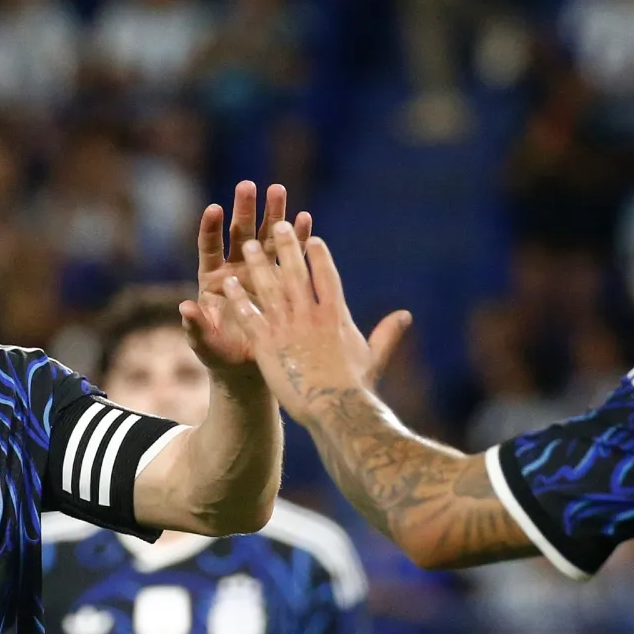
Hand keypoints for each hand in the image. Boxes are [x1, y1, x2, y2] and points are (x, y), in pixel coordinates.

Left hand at [181, 180, 312, 369]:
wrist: (247, 366)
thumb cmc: (220, 355)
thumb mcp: (205, 344)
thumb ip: (195, 327)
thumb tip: (184, 307)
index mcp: (213, 279)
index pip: (209, 247)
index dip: (211, 229)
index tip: (215, 208)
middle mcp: (236, 269)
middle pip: (240, 234)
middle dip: (245, 209)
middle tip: (249, 185)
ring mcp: (259, 272)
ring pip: (266, 238)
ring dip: (274, 214)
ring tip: (279, 189)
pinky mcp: (280, 280)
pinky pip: (290, 255)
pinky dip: (298, 238)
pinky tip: (305, 219)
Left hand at [222, 221, 410, 421]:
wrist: (333, 409)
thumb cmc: (355, 389)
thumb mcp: (374, 358)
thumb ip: (387, 333)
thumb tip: (405, 315)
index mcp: (336, 316)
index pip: (327, 276)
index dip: (319, 256)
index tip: (313, 238)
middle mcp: (311, 315)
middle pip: (296, 272)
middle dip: (287, 246)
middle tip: (278, 225)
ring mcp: (287, 327)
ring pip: (269, 287)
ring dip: (258, 264)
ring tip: (250, 245)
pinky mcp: (266, 344)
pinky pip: (248, 315)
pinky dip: (237, 298)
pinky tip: (227, 283)